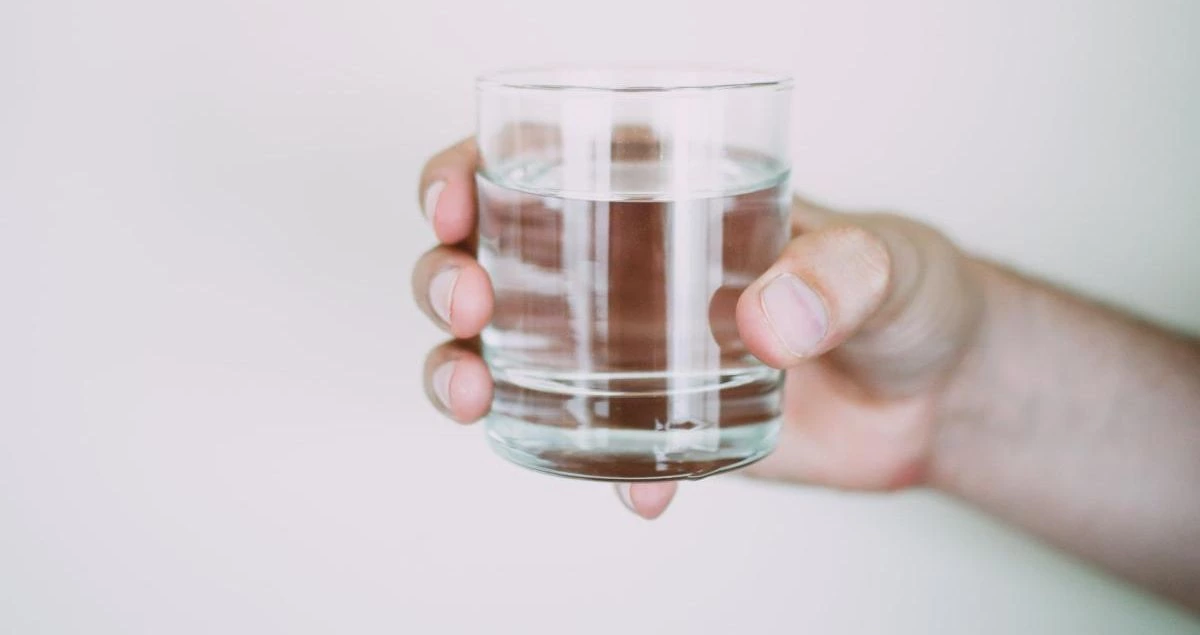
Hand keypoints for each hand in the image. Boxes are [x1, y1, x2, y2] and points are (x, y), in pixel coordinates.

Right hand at [414, 137, 983, 518]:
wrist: (937, 398)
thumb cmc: (908, 294)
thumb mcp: (886, 263)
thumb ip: (840, 274)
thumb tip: (770, 314)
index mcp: (664, 194)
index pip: (537, 161)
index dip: (467, 172)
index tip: (454, 202)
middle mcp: (626, 267)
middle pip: (489, 256)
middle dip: (446, 274)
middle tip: (468, 300)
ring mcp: (630, 349)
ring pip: (505, 351)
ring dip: (461, 369)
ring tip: (473, 394)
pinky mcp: (655, 420)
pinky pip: (589, 442)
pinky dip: (593, 469)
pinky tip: (634, 492)